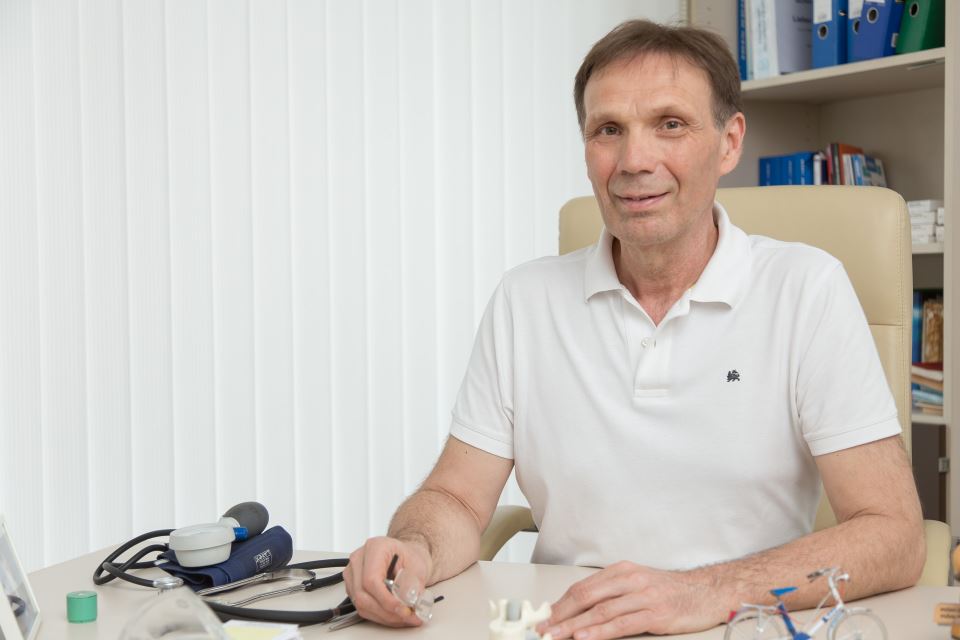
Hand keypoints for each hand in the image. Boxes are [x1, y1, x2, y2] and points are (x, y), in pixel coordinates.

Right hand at [344, 536, 432, 626]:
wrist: (405, 558)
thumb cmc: (409, 558)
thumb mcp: (418, 566)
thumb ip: (412, 583)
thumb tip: (408, 601)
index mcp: (374, 548)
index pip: (371, 579)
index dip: (386, 599)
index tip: (402, 610)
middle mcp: (359, 559)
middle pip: (363, 594)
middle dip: (387, 611)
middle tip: (408, 616)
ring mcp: (353, 574)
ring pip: (361, 604)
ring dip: (385, 616)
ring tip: (404, 617)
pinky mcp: (353, 588)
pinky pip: (362, 608)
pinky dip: (380, 616)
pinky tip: (394, 615)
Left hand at [536, 561, 727, 639]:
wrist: (707, 592)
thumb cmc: (671, 590)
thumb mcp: (638, 583)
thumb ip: (612, 593)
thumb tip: (581, 609)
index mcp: (622, 570)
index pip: (583, 587)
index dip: (560, 603)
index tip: (544, 616)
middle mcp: (629, 580)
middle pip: (586, 597)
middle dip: (560, 615)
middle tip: (542, 628)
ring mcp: (642, 596)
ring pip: (600, 611)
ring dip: (574, 626)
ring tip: (556, 636)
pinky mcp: (655, 614)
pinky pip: (621, 624)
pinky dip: (600, 631)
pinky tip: (585, 637)